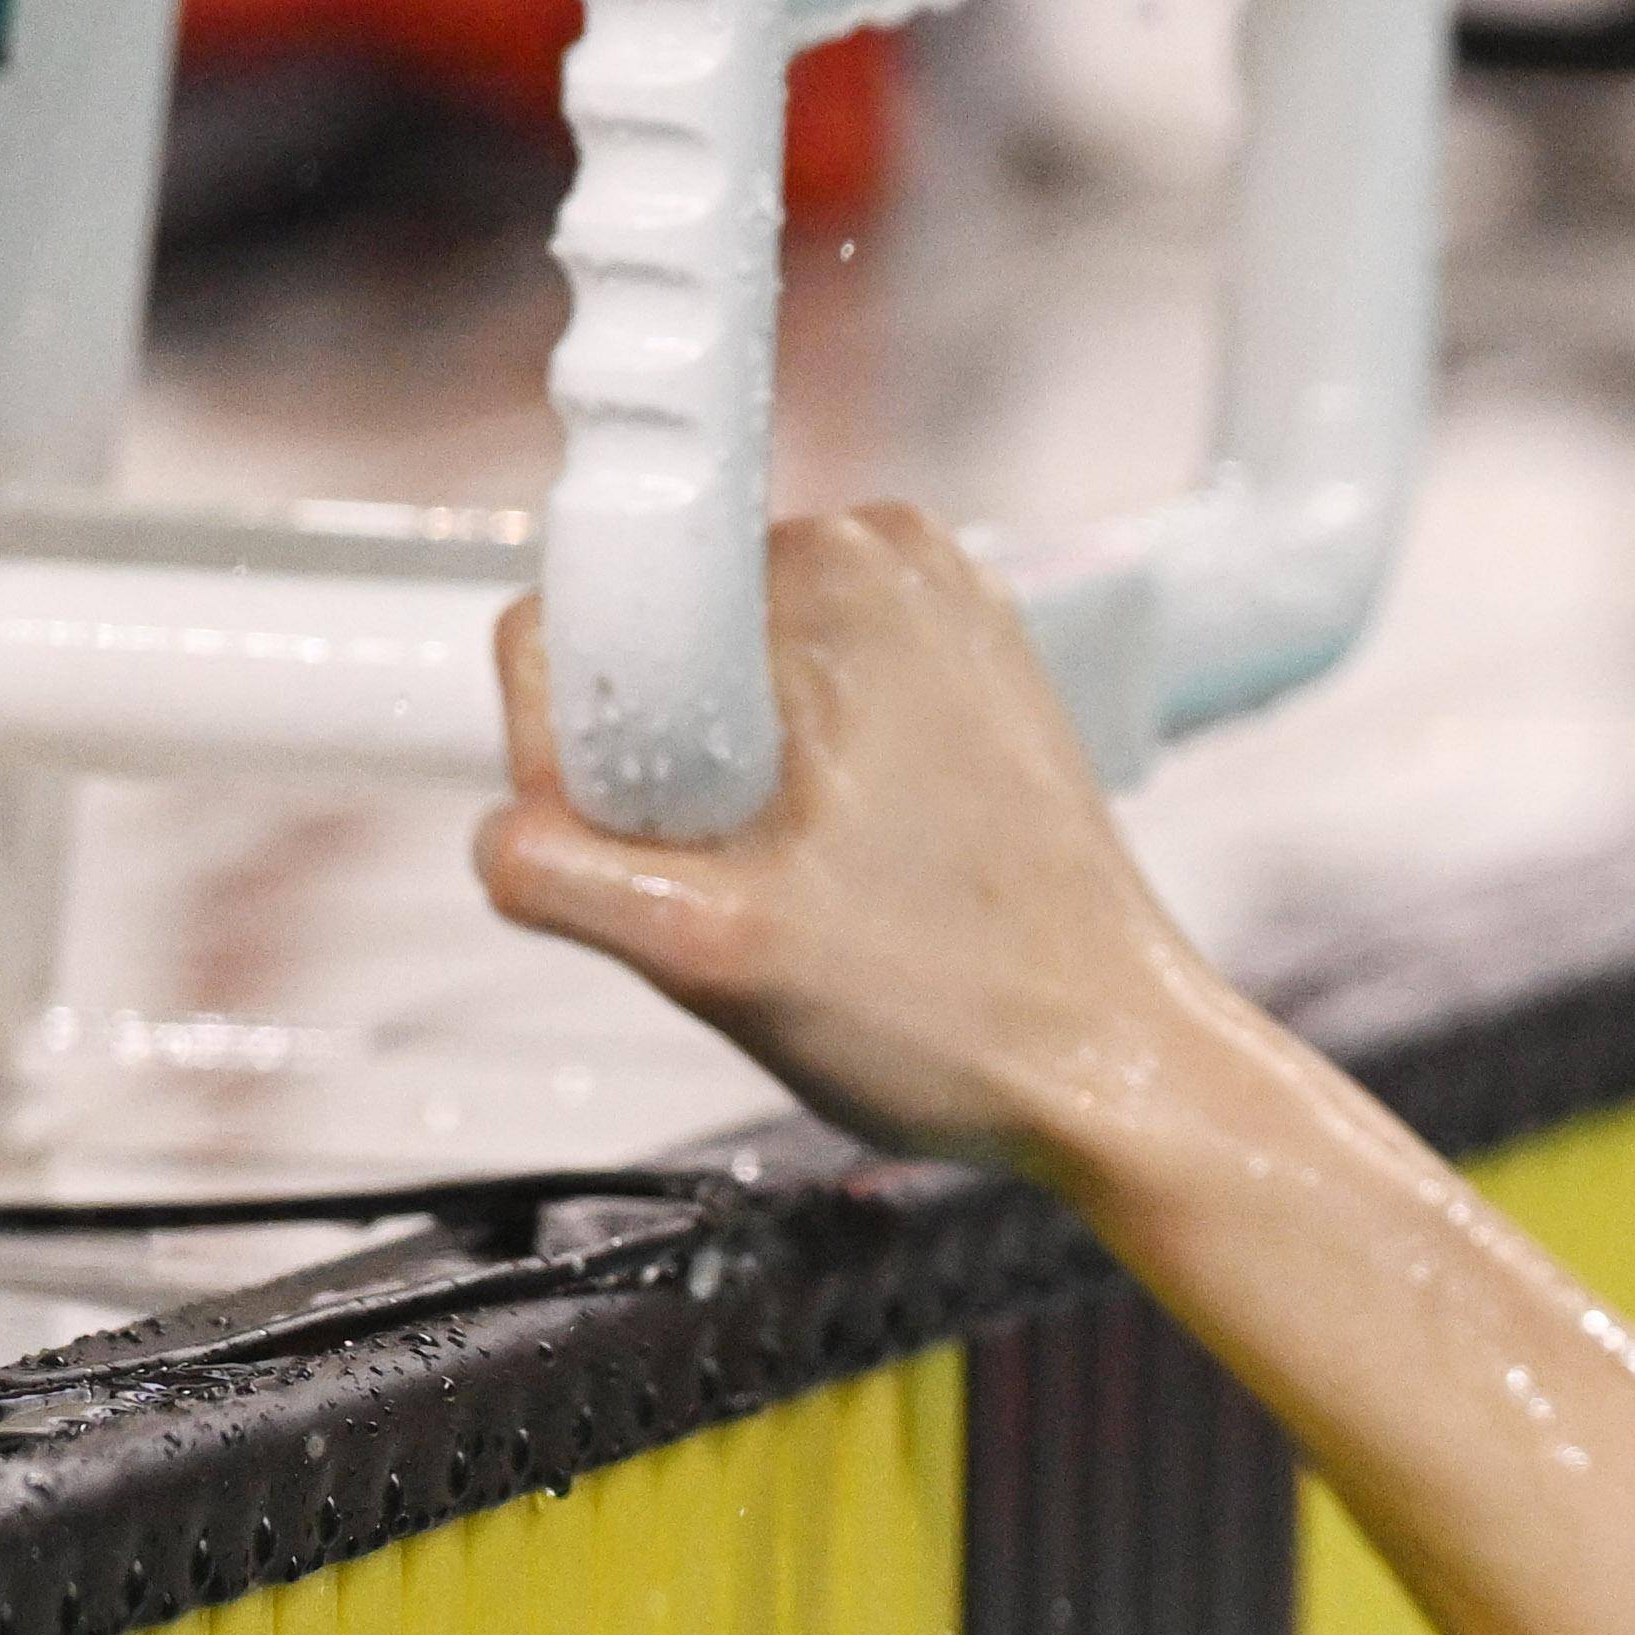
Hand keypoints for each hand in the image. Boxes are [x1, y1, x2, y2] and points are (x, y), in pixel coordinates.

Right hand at [472, 507, 1225, 1179]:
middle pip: (661, 653)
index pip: (592, 618)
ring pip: (727, 693)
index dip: (573, 754)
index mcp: (831, 570)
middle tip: (752, 894)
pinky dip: (798, 794)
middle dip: (662, 781)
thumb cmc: (970, 1016)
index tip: (653, 858)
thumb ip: (557, 873)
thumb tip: (504, 835)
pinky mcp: (967, 684)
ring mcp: (939, 619)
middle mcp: (891, 559)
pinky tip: (854, 877)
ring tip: (817, 893)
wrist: (1130, 1075)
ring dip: (727, 795)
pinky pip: (806, 716)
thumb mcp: (715, 954)